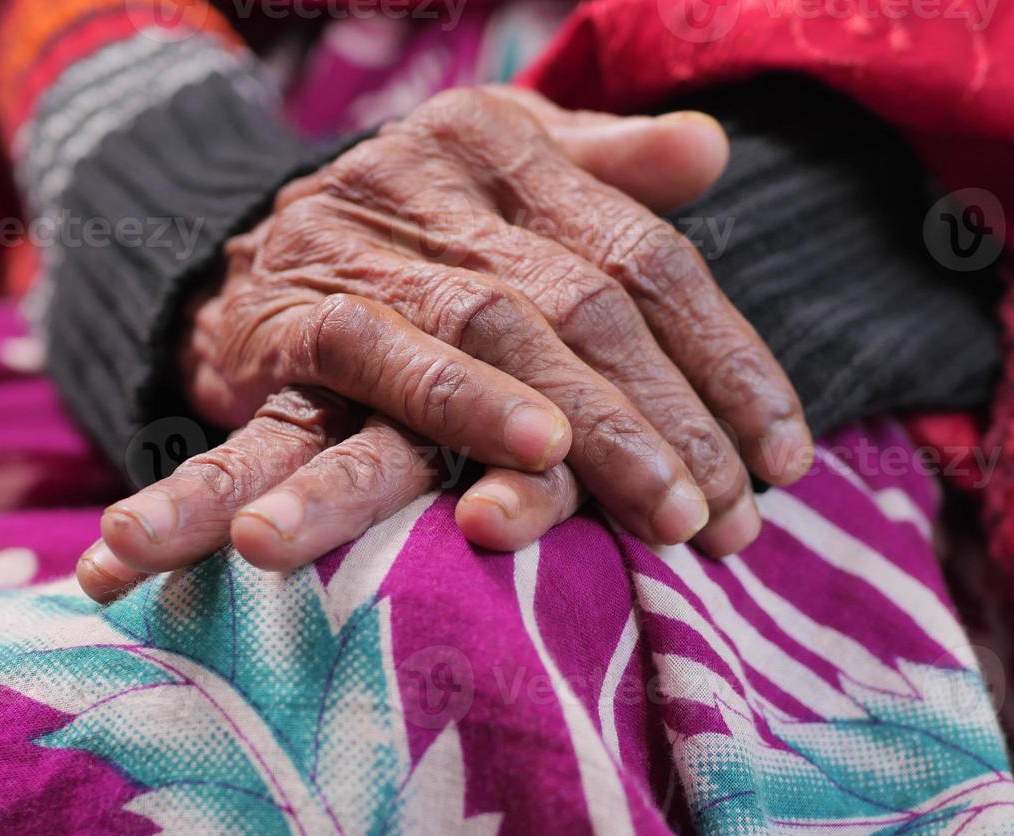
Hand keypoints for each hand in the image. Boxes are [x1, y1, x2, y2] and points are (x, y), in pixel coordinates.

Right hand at [79, 87, 810, 599]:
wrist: (227, 261)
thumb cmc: (399, 238)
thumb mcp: (496, 185)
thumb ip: (603, 174)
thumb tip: (711, 148)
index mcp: (503, 140)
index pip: (647, 253)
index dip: (726, 358)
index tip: (785, 455)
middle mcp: (439, 174)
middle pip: (590, 298)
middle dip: (675, 417)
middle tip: (733, 516)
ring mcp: (366, 236)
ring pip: (506, 328)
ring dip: (598, 428)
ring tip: (672, 512)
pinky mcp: (298, 307)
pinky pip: (389, 355)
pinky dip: (466, 403)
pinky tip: (539, 455)